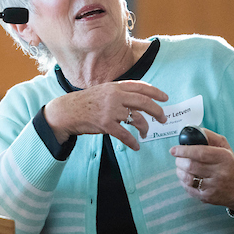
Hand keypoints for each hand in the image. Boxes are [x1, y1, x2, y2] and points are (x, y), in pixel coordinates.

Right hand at [44, 81, 168, 150]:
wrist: (67, 111)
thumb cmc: (86, 102)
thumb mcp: (103, 90)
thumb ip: (119, 92)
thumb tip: (138, 97)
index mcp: (116, 87)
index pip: (141, 87)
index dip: (155, 92)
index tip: (165, 98)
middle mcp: (115, 96)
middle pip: (144, 102)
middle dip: (157, 111)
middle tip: (163, 118)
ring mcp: (110, 110)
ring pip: (137, 119)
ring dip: (145, 128)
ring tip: (146, 133)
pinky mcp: (106, 124)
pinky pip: (125, 135)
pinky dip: (133, 142)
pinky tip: (136, 146)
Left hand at [169, 129, 233, 209]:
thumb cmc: (229, 163)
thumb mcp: (224, 146)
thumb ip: (209, 136)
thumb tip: (192, 131)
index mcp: (224, 158)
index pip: (200, 153)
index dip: (184, 151)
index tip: (174, 150)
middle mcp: (220, 173)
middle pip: (191, 166)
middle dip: (180, 161)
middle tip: (178, 158)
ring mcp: (213, 187)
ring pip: (188, 178)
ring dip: (179, 171)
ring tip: (181, 167)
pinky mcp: (208, 197)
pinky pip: (189, 189)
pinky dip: (183, 182)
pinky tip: (187, 177)